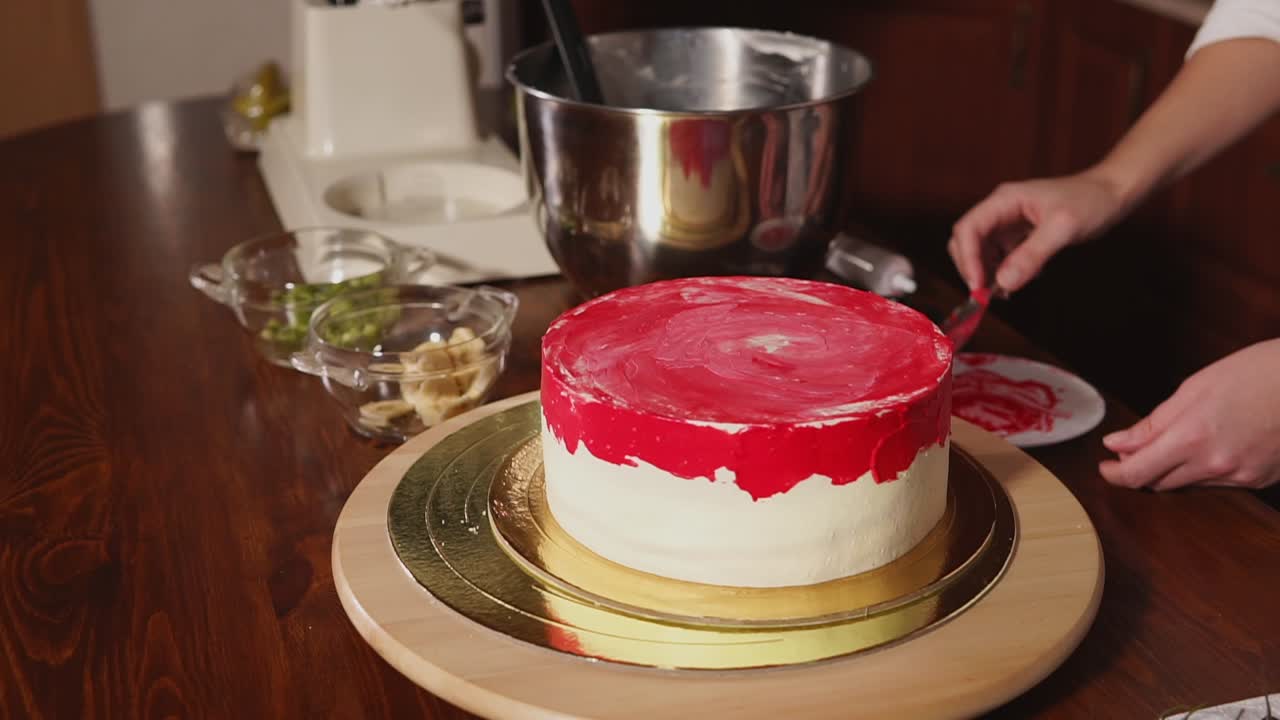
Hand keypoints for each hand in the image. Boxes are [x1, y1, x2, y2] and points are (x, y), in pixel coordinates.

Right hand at [948, 167, 1128, 292]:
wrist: (1113, 192)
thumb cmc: (1091, 201)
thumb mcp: (1063, 228)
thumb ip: (1032, 255)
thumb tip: (1003, 283)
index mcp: (1004, 200)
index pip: (968, 229)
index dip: (967, 258)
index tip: (977, 285)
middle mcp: (1000, 210)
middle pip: (967, 241)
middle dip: (972, 268)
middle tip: (986, 294)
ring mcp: (1008, 223)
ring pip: (980, 251)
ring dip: (985, 273)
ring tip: (1003, 293)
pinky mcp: (1018, 234)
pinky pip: (998, 256)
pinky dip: (1001, 272)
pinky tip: (1017, 282)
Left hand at [1100, 339, 1279, 490]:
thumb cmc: (1258, 373)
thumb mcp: (1196, 388)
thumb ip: (1154, 422)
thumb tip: (1118, 443)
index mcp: (1192, 437)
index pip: (1137, 473)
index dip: (1115, 474)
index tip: (1106, 466)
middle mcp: (1215, 465)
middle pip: (1160, 483)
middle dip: (1141, 469)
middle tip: (1133, 450)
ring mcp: (1240, 476)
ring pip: (1188, 484)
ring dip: (1171, 470)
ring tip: (1175, 441)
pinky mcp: (1260, 480)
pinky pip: (1218, 483)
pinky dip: (1202, 470)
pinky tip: (1210, 446)